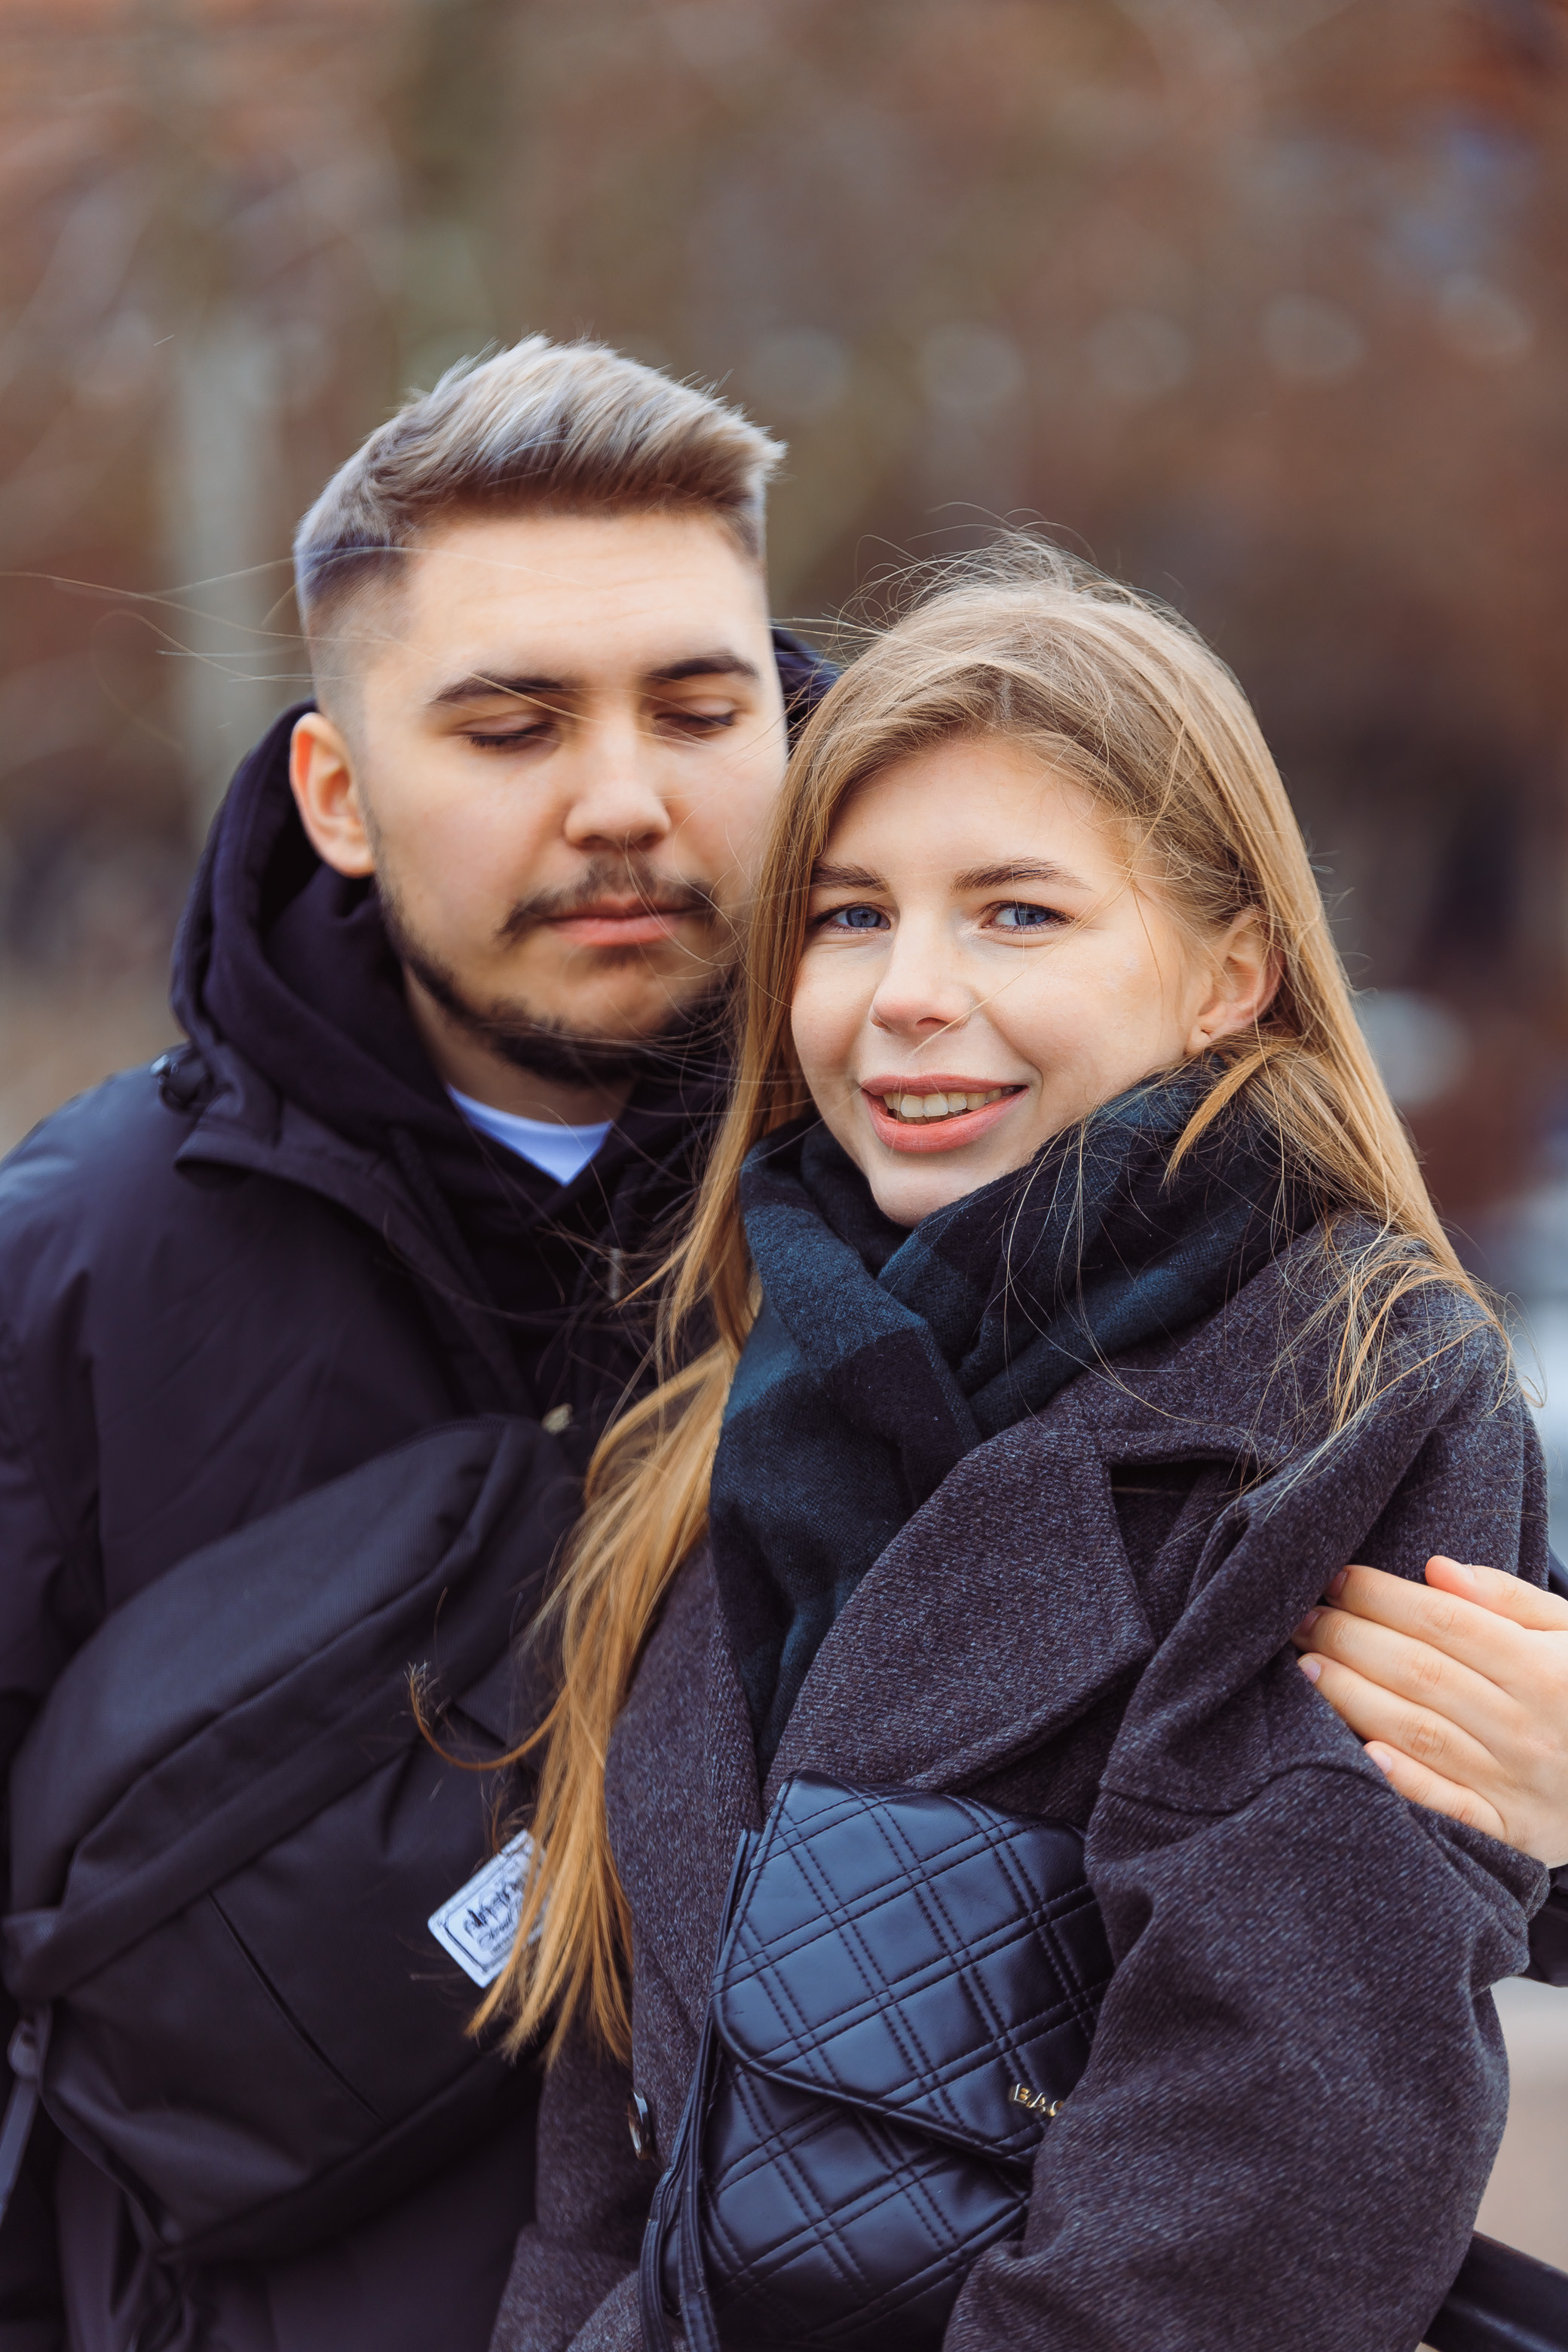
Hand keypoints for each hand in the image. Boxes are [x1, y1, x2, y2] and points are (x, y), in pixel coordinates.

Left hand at [1291, 1556, 1567, 1866]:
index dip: (1383, 1596)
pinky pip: (1447, 1808)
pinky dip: (1404, 1782)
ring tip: (1304, 1666)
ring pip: (1420, 1733)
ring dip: (1352, 1697)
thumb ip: (1509, 1601)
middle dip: (1351, 1638)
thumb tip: (1435, 1570)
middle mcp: (1531, 1727)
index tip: (1334, 1577)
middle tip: (1298, 1616)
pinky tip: (1360, 1751)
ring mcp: (1517, 1785)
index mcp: (1547, 1672)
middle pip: (1421, 1672)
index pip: (1447, 1623)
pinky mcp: (1507, 1832)